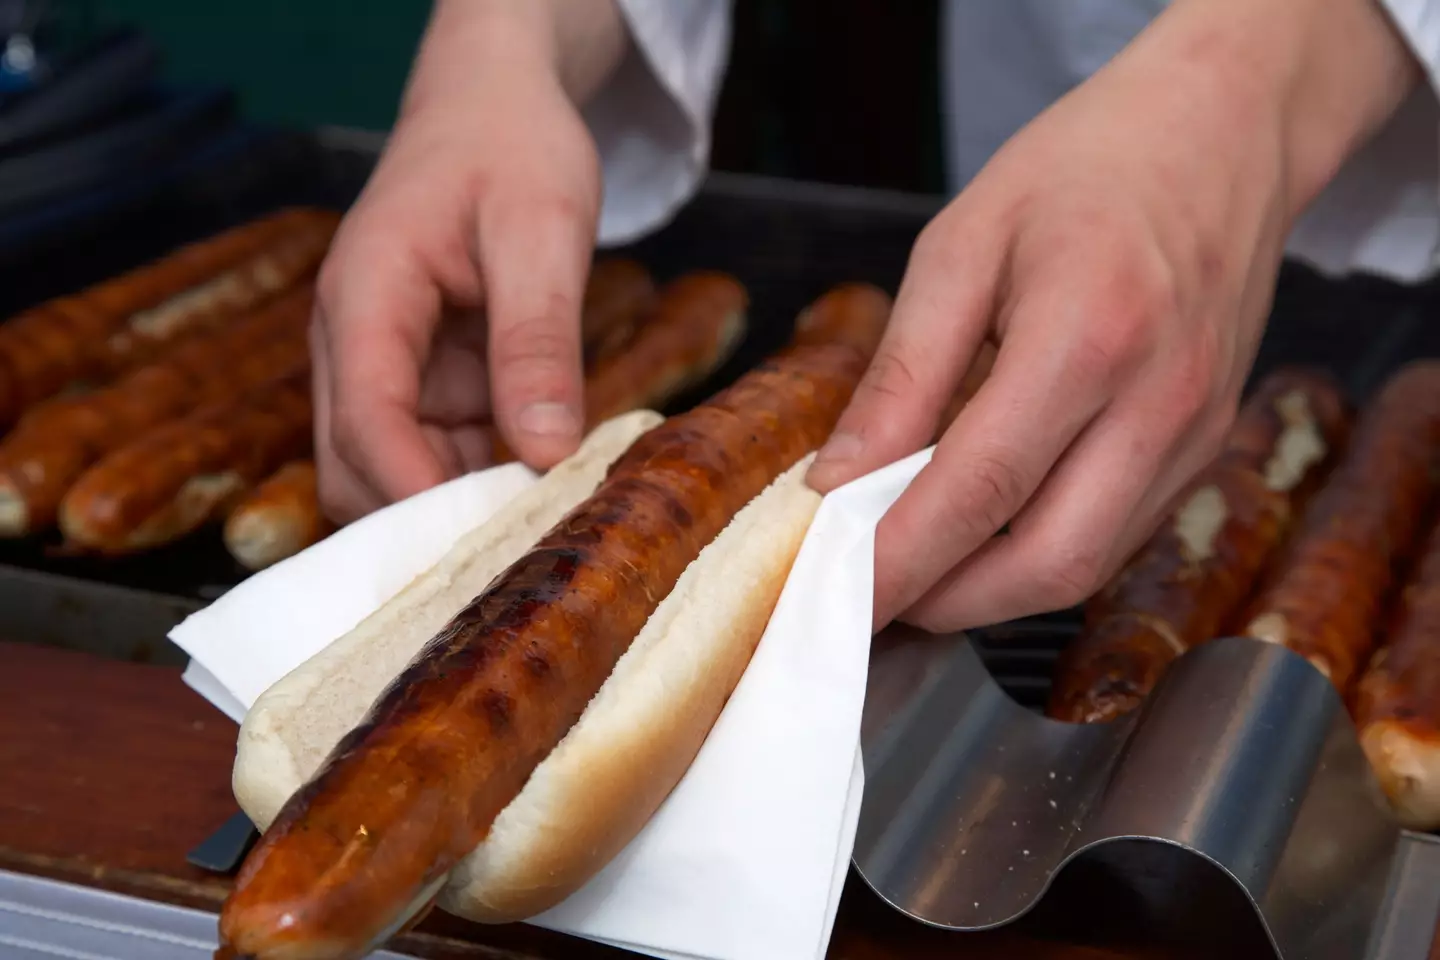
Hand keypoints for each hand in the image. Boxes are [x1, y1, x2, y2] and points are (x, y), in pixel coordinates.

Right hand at [312, 1, 626, 522]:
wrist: (492, 108)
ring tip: (541, 527)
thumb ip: (539, 340)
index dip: (413, 490)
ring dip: (456, 507)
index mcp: (366, 296)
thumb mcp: (542, 232)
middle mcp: (355, 341)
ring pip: (394, 472)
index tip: (479, 543)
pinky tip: (541, 490)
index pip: (365, 416)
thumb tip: (545, 450)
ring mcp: (386, 367)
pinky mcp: (422, 380)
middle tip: (519, 549)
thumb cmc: (512, 149)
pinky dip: (481, 480)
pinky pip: (438, 453)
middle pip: (356, 465)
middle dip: (424, 516)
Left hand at [806, 0, 1418, 632]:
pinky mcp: (1209, 445)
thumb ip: (902, 374)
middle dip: (947, 603)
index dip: (900, 563)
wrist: (1223, 129)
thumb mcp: (961, 246)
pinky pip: (1118, 536)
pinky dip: (1042, 553)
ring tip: (919, 567)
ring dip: (993, 592)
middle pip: (1046, 564)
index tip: (836, 598)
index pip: (978, 492)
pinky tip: (989, 530)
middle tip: (873, 594)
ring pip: (1087, 567)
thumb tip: (839, 480)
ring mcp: (1196, 432)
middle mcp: (1157, 401)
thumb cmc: (1086, 168)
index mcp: (1087, 336)